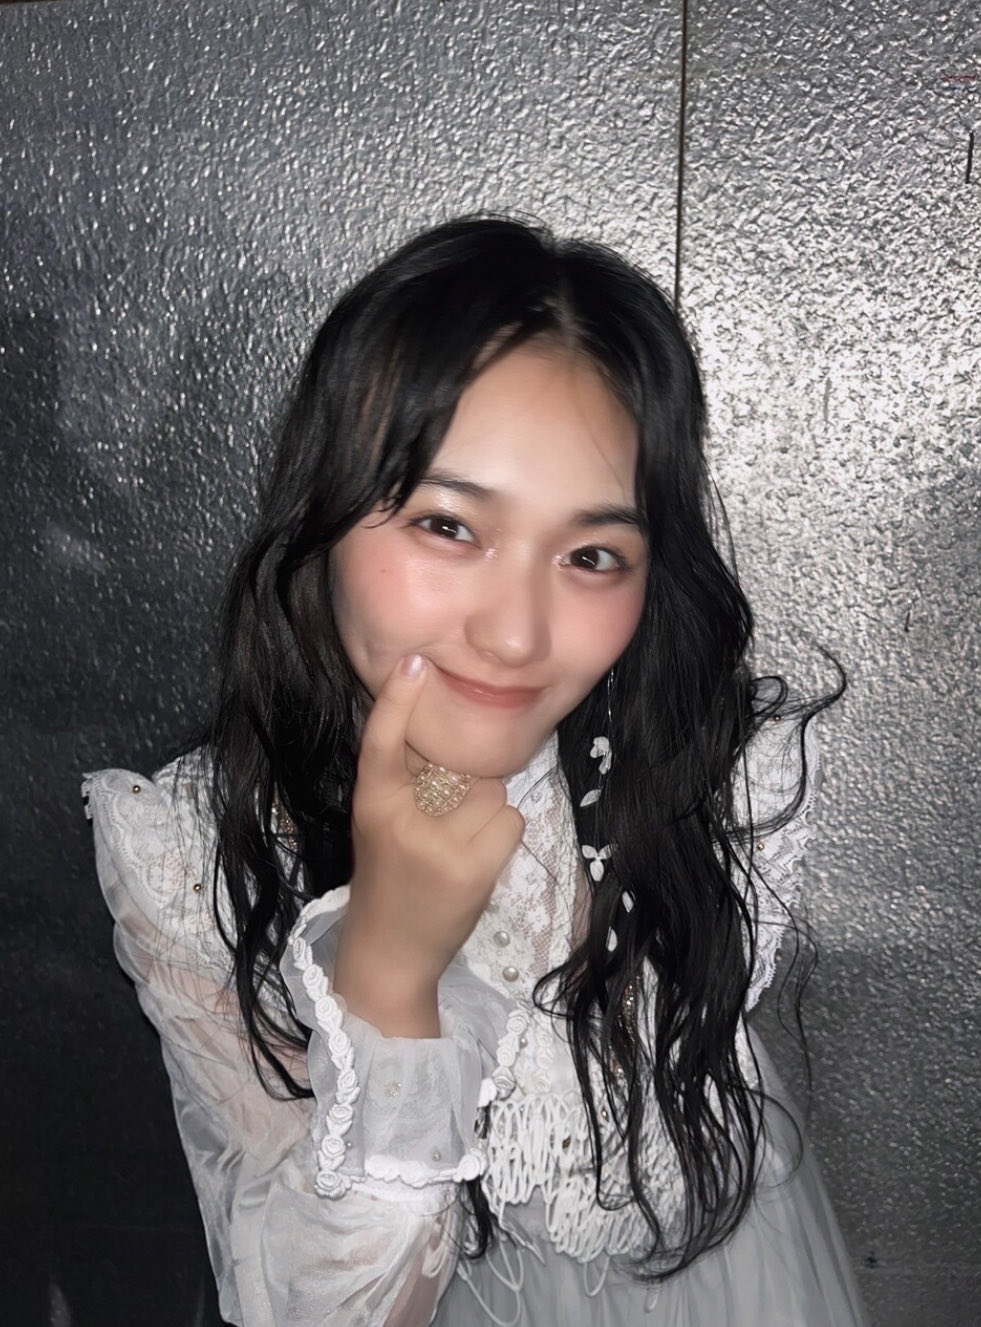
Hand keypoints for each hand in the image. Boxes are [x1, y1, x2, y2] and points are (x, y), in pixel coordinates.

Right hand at [332, 654, 524, 1036]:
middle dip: (467, 788)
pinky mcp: (470, 869)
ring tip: (458, 849)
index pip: (381, 741)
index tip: (412, 662)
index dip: (397, 700)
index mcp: (372, 800)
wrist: (389, 951)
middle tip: (440, 829)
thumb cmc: (392, 876)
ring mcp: (437, 845)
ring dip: (488, 816)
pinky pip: (512, 822)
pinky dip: (504, 839)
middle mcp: (401, 818)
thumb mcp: (384, 821)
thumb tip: (464, 739)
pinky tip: (476, 863)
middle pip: (464, 766)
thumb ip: (411, 781)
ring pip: (494, 793)